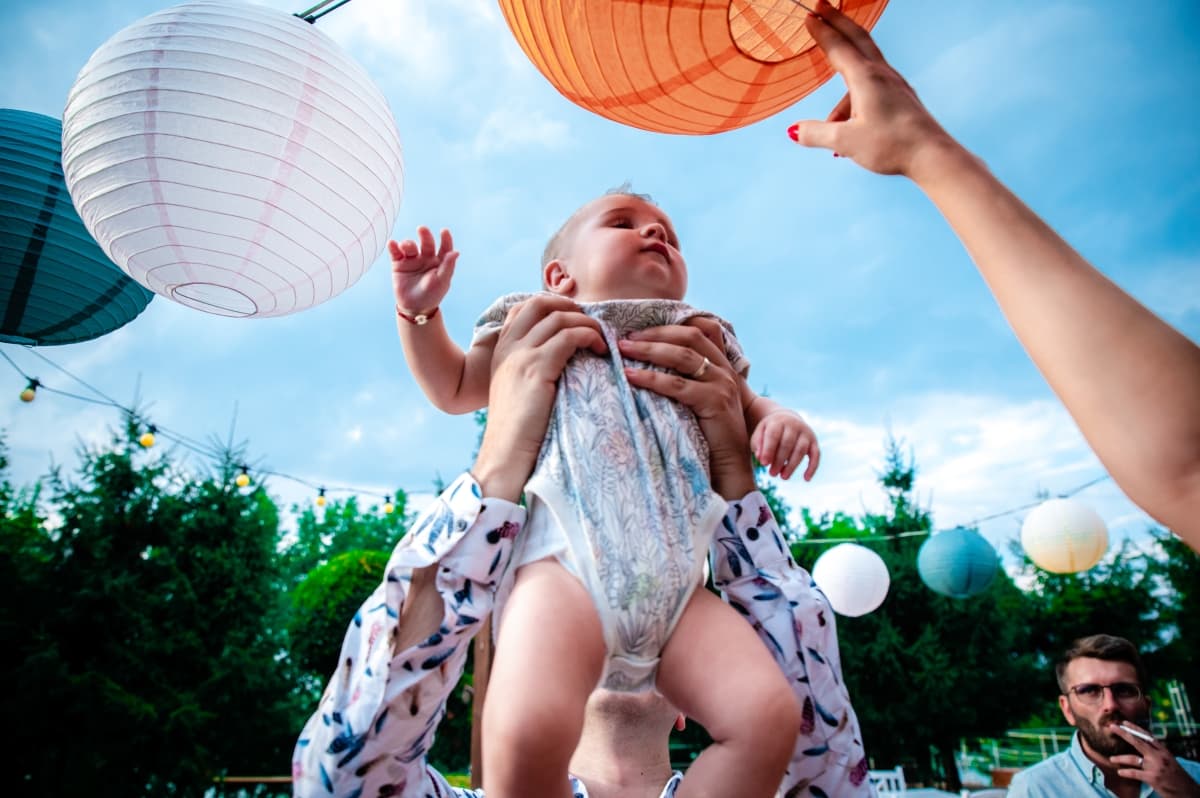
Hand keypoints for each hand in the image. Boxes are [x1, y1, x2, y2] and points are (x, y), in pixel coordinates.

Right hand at [389, 226, 458, 316]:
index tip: (444, 231)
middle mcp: (426, 258)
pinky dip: (393, 247)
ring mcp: (412, 260)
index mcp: (440, 261)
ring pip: (410, 246)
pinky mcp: (399, 263)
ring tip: (406, 248)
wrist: (414, 307)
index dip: (445, 239)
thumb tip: (456, 252)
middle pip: (426, 243)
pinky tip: (392, 244)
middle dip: (425, 235)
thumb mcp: (442, 281)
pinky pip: (395, 252)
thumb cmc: (431, 295)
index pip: (444, 247)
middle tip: (422, 229)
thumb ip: (448, 266)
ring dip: (408, 244)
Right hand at [473, 295, 605, 500]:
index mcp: (501, 350)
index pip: (524, 308)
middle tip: (590, 322)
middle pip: (540, 303)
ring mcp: (521, 355)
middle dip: (569, 305)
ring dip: (587, 323)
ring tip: (600, 340)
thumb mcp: (517, 390)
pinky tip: (599, 351)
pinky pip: (570, 336)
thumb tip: (562, 357)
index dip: (551, 305)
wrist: (504, 452)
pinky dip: (590, 336)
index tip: (573, 318)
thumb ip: (530, 368)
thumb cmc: (517, 429)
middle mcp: (508, 347)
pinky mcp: (537, 368)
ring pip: (559, 318)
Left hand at [617, 320, 755, 497]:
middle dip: (654, 334)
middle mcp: (725, 371)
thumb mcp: (699, 402)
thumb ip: (685, 381)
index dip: (671, 325)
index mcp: (722, 366)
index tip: (640, 327)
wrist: (729, 468)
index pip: (701, 329)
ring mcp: (722, 385)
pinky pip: (677, 385)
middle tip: (625, 338)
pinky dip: (651, 378)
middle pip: (689, 337)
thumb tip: (648, 365)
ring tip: (622, 350)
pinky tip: (631, 377)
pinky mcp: (715, 402)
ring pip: (682, 356)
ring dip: (648, 350)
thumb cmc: (707, 437)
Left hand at [752, 410, 819, 480]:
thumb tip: (760, 459)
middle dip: (779, 460)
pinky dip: (812, 467)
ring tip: (783, 477)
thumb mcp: (760, 432)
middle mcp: (794, 425)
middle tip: (772, 474)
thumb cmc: (770, 430)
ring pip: (800, 450)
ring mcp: (806, 433)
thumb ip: (758, 444)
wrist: (787, 419)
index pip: (773, 435)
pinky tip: (806, 479)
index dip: (769, 450)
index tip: (764, 464)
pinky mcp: (814, 441)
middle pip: (787, 444)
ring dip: (792, 465)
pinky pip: (816, 454)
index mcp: (778, 421)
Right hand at [787, 0, 958, 177]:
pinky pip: (872, 85)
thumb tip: (793, 131)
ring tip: (832, 124)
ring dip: (844, 79)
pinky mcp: (901, 96)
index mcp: (865, 79)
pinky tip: (851, 128)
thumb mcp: (846, 142)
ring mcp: (894, 83)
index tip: (808, 16)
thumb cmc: (891, 146)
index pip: (838, 47)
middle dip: (837, 21)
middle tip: (821, 5)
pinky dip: (854, 96)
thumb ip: (816, 134)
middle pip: (857, 38)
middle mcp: (881, 75)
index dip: (821, 31)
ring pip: (863, 66)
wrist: (931, 155)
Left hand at [1112, 723, 1199, 796]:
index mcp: (1164, 751)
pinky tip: (1119, 772)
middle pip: (1137, 742)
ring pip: (1133, 758)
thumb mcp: (1170, 761)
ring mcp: (1156, 767)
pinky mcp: (1153, 778)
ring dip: (1120, 758)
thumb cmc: (1178, 778)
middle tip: (1111, 727)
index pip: (1147, 736)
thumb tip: (1144, 746)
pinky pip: (1134, 773)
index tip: (1124, 722)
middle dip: (1123, 733)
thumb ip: (1158, 754)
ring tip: (1111, 758)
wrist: (1189, 792)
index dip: (1135, 728)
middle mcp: (1159, 757)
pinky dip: (1126, 772)